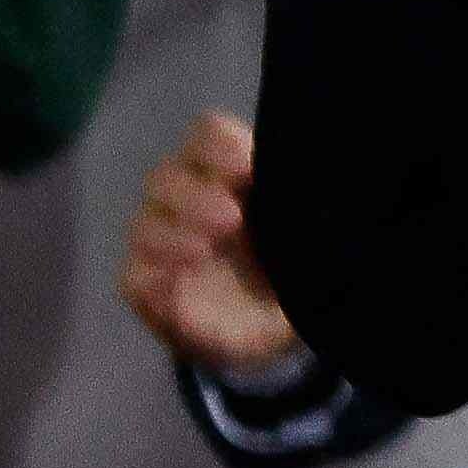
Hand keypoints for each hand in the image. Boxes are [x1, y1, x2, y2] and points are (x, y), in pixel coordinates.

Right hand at [123, 110, 303, 378]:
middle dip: (194, 194)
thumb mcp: (317, 234)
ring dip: (172, 234)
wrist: (273, 331)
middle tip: (230, 218)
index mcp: (225, 175)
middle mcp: (185, 200)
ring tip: (202, 250)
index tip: (245, 165)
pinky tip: (178, 281)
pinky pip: (136, 276)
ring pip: (145, 224)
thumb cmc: (295, 267)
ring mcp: (161, 243)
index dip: (218, 146)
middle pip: (166, 177)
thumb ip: (311, 204)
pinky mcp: (147, 287)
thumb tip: (330, 178)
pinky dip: (154, 275)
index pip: (208, 136)